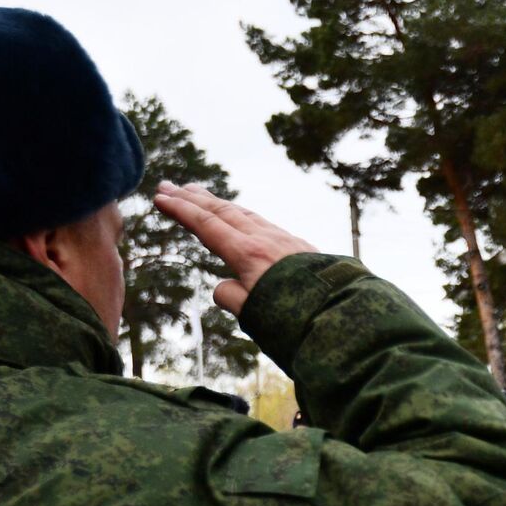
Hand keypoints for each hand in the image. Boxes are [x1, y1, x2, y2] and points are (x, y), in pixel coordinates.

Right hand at [153, 182, 317, 314]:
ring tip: (197, 193)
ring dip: (218, 202)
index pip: (207, 226)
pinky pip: (263, 222)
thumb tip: (223, 286)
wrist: (345, 314)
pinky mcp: (300, 246)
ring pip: (244, 213)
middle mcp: (266, 240)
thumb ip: (230, 297)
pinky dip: (242, 214)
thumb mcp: (253, 315)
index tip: (160, 198)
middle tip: (169, 186)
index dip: (181, 211)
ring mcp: (285, 240)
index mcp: (249, 254)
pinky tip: (240, 216)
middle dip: (193, 198)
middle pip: (223, 212)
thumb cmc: (298, 320)